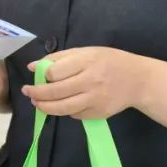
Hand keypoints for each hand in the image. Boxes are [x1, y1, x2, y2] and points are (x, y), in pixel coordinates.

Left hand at [22, 47, 146, 118]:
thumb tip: (33, 66)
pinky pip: (75, 115)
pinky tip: (60, 105)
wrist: (138, 80)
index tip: (34, 75)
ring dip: (45, 107)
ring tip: (37, 102)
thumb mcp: (86, 51)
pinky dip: (64, 111)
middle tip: (28, 92)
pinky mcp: (98, 114)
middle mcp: (91, 81)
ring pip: (63, 108)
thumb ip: (59, 58)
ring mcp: (95, 100)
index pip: (55, 72)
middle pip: (56, 92)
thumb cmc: (110, 61)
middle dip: (37, 93)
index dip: (42, 75)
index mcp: (87, 61)